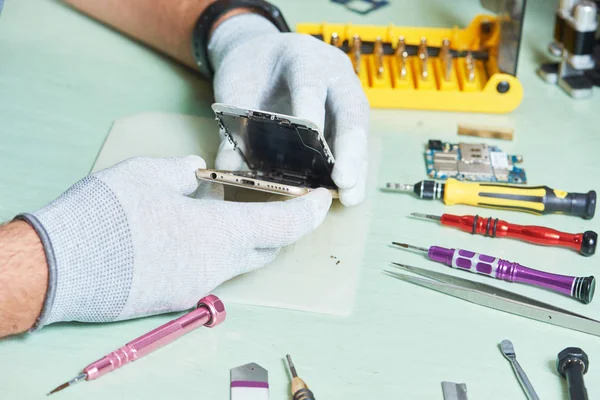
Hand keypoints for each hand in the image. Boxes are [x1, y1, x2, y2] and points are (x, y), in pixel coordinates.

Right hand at [18, 156, 330, 328]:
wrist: (60, 266)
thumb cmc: (107, 215)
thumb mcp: (147, 175)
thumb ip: (181, 173)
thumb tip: (195, 173)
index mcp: (218, 233)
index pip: (283, 225)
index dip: (309, 213)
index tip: (323, 201)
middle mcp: (215, 267)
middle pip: (264, 249)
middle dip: (278, 228)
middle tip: (276, 204)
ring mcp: (194, 288)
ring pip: (234, 263)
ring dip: (239, 240)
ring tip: (221, 214)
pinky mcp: (173, 299)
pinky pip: (206, 273)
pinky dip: (210, 252)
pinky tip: (187, 235)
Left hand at [208, 13, 369, 206]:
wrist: (260, 51)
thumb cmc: (250, 69)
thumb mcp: (236, 90)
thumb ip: (234, 126)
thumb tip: (227, 166)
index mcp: (301, 58)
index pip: (309, 84)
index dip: (312, 111)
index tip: (313, 138)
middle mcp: (333, 72)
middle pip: (350, 109)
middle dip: (349, 148)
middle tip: (344, 182)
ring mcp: (346, 91)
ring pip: (358, 128)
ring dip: (356, 165)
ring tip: (351, 197)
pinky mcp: (348, 111)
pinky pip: (355, 139)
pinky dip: (352, 166)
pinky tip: (347, 191)